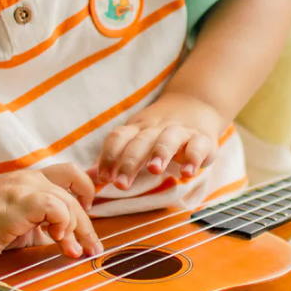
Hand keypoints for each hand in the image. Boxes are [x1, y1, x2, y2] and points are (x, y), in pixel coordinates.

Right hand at [0, 169, 102, 264]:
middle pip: (75, 193)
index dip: (87, 194)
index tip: (86, 221)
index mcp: (32, 181)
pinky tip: (57, 240)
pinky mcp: (17, 204)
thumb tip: (74, 239)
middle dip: (87, 226)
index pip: (72, 177)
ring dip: (76, 229)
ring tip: (72, 251)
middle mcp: (30, 179)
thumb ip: (44, 225)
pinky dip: (62, 224)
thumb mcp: (22, 225)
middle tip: (93, 249)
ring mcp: (22, 189)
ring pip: (67, 201)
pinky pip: (54, 207)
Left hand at [91, 92, 223, 190]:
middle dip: (129, 162)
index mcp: (137, 129)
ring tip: (153, 170)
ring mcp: (181, 132)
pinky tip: (188, 174)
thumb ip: (114, 159)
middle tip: (120, 184)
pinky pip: (198, 146)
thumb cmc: (159, 132)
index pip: (118, 138)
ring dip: (160, 153)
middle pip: (140, 142)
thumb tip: (87, 179)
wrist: (197, 105)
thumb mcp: (136, 140)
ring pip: (168, 139)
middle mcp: (156, 128)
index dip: (108, 156)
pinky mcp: (203, 139)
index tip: (102, 179)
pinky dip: (193, 158)